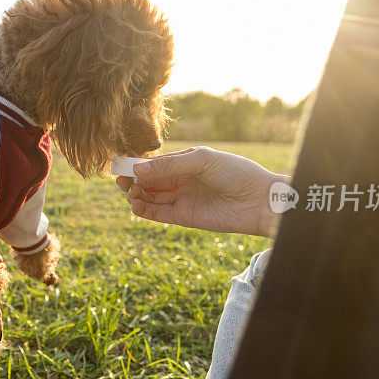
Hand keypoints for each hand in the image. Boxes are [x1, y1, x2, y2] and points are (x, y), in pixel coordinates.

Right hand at [116, 147, 288, 237]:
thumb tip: (139, 169)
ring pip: (150, 197)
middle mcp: (181, 180)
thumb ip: (170, 166)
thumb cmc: (236, 173)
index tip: (120, 164)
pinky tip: (136, 205)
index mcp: (185, 162)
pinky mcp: (184, 217)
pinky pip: (158, 213)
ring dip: (136, 195)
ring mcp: (181, 198)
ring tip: (131, 194)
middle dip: (132, 180)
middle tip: (121, 181)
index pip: (154, 163)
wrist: (259, 201)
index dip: (136, 164)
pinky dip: (144, 210)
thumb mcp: (202, 161)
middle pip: (148, 180)